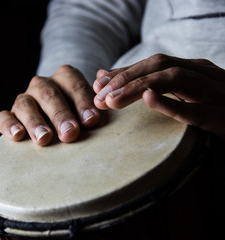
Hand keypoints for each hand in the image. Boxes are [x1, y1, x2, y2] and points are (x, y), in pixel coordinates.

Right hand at [0, 65, 100, 145]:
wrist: (58, 119)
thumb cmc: (81, 115)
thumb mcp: (91, 106)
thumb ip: (99, 99)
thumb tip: (106, 90)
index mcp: (64, 77)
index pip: (73, 83)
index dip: (82, 101)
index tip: (91, 121)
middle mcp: (42, 85)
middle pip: (49, 94)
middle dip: (60, 114)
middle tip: (70, 134)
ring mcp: (25, 98)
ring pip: (25, 104)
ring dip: (35, 121)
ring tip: (44, 139)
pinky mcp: (10, 114)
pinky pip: (3, 116)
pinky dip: (9, 125)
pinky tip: (17, 136)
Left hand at [93, 54, 224, 137]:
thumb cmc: (216, 108)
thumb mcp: (185, 94)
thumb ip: (151, 84)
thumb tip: (107, 76)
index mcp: (192, 70)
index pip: (152, 64)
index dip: (123, 72)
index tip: (97, 85)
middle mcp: (202, 74)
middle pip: (159, 65)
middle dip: (125, 78)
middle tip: (98, 96)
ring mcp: (213, 93)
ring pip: (173, 79)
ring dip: (138, 87)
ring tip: (112, 100)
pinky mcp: (221, 115)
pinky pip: (195, 108)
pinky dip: (170, 102)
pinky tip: (149, 98)